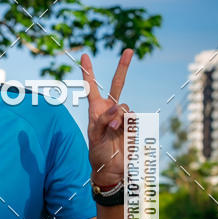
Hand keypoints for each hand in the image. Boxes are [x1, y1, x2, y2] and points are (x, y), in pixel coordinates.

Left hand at [81, 48, 133, 186]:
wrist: (112, 169)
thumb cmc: (99, 153)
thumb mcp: (96, 136)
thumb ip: (105, 120)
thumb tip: (117, 108)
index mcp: (96, 110)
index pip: (91, 88)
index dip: (88, 72)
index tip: (84, 55)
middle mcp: (110, 109)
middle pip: (118, 84)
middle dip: (123, 67)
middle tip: (129, 50)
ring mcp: (123, 116)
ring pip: (124, 106)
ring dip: (118, 116)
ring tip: (111, 130)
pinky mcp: (133, 124)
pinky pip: (133, 118)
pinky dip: (127, 124)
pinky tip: (123, 134)